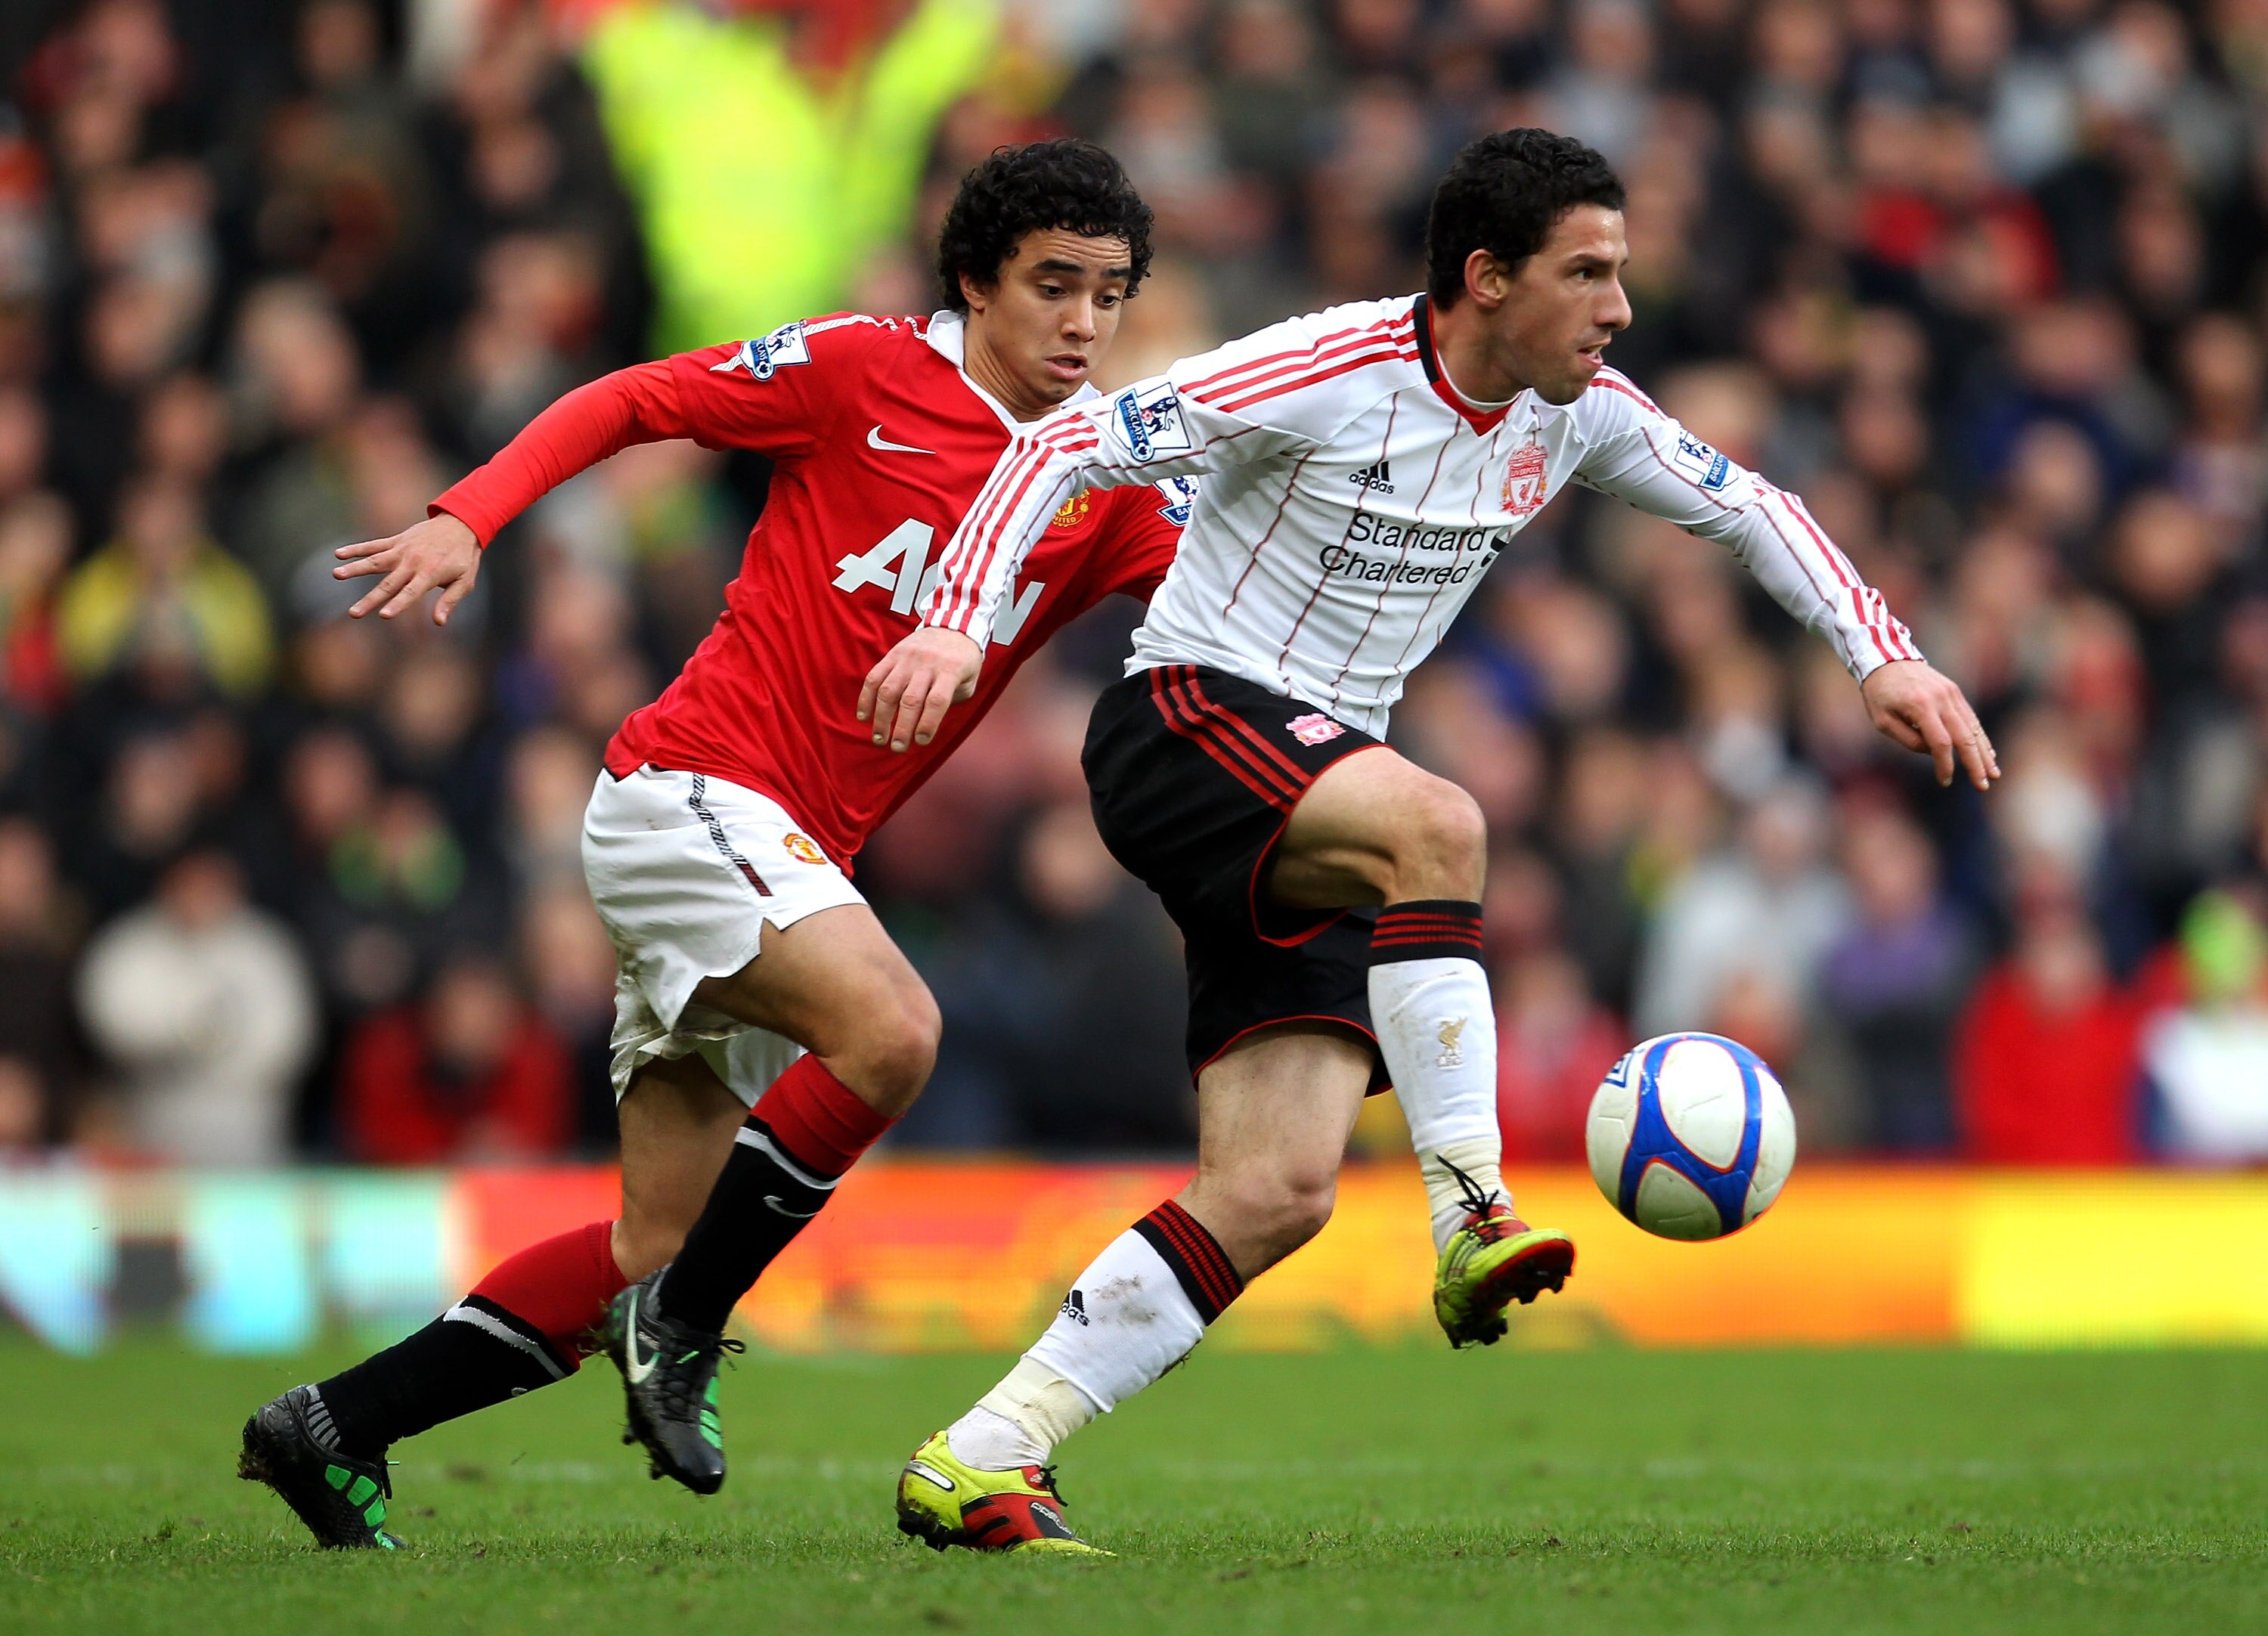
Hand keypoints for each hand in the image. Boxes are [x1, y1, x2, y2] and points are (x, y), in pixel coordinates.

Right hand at [333, 512, 480, 624]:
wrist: (462, 523)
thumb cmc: (464, 557)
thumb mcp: (464, 581)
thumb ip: (450, 601)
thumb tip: (439, 622)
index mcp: (429, 574)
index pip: (410, 593)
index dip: (397, 604)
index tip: (383, 615)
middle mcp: (412, 562)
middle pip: (388, 584)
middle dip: (370, 599)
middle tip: (353, 613)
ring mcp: (402, 550)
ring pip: (375, 561)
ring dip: (355, 568)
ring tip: (336, 574)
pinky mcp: (396, 540)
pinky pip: (374, 545)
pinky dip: (356, 549)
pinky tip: (339, 554)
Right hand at [858, 627, 983, 751]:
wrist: (953, 625)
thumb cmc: (963, 660)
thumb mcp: (969, 680)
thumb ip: (952, 701)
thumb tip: (926, 725)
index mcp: (951, 670)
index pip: (937, 700)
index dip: (928, 724)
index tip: (921, 742)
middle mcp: (927, 663)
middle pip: (910, 699)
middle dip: (902, 728)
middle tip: (898, 748)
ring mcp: (908, 658)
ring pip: (889, 690)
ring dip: (882, 718)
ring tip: (880, 739)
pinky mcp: (893, 654)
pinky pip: (874, 677)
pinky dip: (866, 698)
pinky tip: (864, 717)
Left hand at [1860, 658, 1998, 791]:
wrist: (1886, 658)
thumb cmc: (1880, 693)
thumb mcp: (1882, 720)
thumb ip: (1907, 739)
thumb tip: (1933, 752)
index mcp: (1920, 706)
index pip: (1940, 743)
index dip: (1945, 764)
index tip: (1945, 781)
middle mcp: (1941, 699)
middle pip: (1964, 737)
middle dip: (1975, 764)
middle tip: (1983, 785)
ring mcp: (1951, 693)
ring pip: (1973, 728)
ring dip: (1984, 753)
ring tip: (1993, 773)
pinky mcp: (1954, 691)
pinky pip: (1971, 717)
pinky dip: (1980, 736)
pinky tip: (1987, 752)